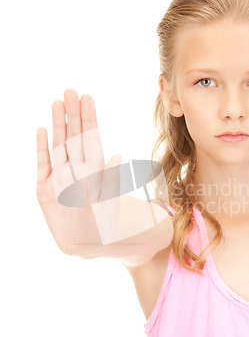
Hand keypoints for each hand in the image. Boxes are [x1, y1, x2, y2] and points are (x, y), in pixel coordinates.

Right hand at [36, 88, 122, 258]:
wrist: (87, 246)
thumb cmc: (106, 227)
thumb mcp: (112, 204)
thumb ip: (112, 181)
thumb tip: (117, 155)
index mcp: (96, 170)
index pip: (91, 138)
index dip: (88, 119)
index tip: (87, 98)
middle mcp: (77, 169)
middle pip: (74, 136)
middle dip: (72, 114)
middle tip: (70, 91)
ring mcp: (60, 177)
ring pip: (58, 145)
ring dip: (58, 125)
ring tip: (57, 103)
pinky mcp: (45, 189)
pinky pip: (43, 164)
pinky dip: (42, 148)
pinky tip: (42, 130)